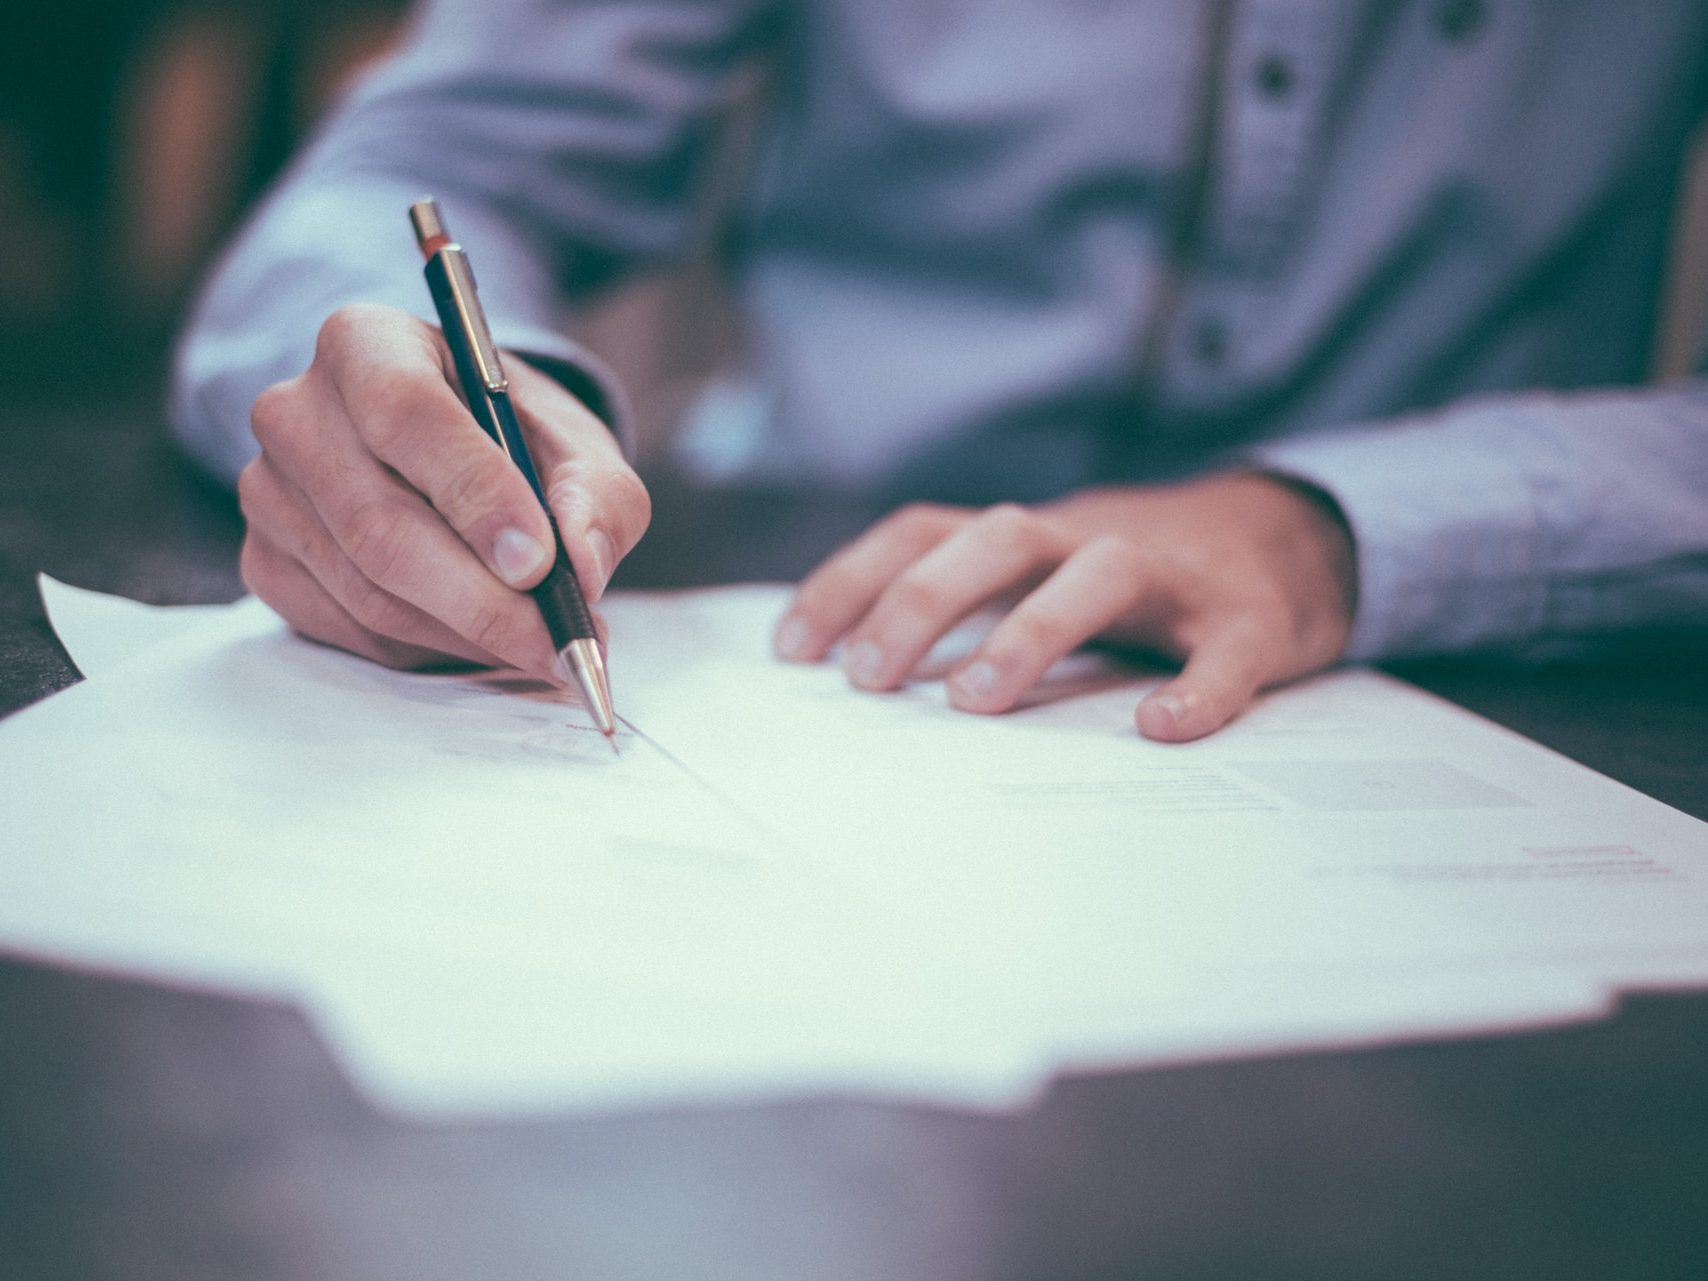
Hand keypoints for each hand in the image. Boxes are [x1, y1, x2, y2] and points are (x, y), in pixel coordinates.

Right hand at [237, 304, 649, 678]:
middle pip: (379, 524)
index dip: (475, 495)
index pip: (406, 415)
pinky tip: (480, 637)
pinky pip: (350, 629)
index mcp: (366, 343)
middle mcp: (296, 411)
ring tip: (540, 644)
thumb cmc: (514, 439)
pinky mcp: (266, 561)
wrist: (454, 455)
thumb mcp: (577, 445)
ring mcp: (269, 491)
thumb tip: (582, 566)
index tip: (538, 562)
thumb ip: (597, 496)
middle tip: (557, 641)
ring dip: (466, 633)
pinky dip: (428, 649)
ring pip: (368, 591)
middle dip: (481, 599)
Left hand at [773, 472, 1355, 740]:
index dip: (852, 580)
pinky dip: (1197, 687)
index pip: (924, 532)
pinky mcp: (1250, 620)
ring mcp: (1173, 577)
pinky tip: (1161, 728)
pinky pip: (1225, 650)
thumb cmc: (1135, 580)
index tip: (791, 650)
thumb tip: (859, 676)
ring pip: (1099, 573)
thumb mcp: (1042, 575)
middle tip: (868, 679)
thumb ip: (971, 607)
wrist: (1289, 539)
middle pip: (997, 538)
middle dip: (923, 601)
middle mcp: (1089, 540)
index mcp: (1030, 538)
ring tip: (975, 701)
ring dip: (1031, 630)